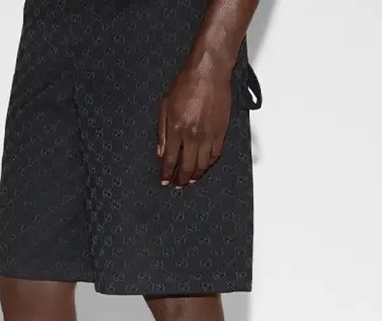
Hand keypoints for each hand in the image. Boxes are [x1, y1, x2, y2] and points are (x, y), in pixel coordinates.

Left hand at [157, 65, 231, 187]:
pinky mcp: (221, 132)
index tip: (165, 181)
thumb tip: (161, 153)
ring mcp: (208, 135)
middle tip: (178, 185)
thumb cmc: (186, 85)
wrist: (208, 72)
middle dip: (181, 179)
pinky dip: (209, 164)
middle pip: (187, 166)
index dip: (167, 173)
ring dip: (195, 175)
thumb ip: (162, 132)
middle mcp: (192, 135)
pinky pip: (215, 154)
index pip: (170, 160)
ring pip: (202, 164)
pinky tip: (204, 166)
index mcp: (176, 129)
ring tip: (190, 179)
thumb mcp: (164, 106)